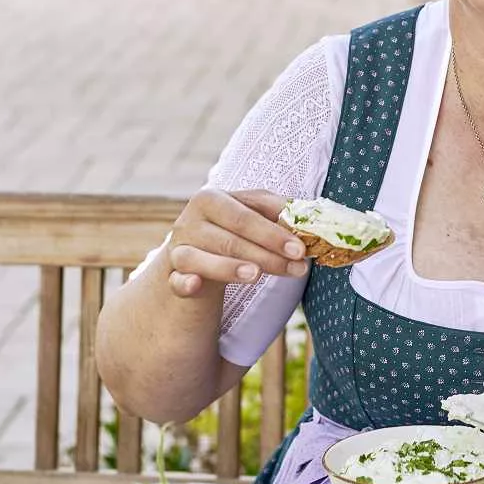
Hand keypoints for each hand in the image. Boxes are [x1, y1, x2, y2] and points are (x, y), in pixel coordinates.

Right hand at [165, 188, 309, 298]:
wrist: (192, 262)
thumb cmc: (230, 236)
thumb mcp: (250, 220)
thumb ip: (276, 215)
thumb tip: (312, 217)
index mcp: (212, 198)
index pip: (247, 213)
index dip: (275, 230)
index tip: (301, 247)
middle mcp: (190, 220)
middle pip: (231, 236)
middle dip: (267, 252)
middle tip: (296, 266)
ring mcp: (178, 248)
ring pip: (202, 257)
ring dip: (229, 266)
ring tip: (256, 276)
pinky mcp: (172, 276)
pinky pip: (176, 280)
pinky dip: (185, 282)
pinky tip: (195, 284)